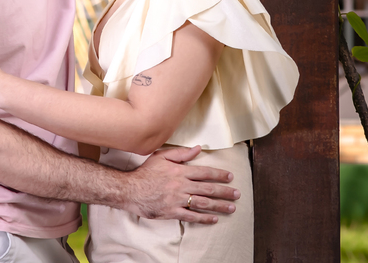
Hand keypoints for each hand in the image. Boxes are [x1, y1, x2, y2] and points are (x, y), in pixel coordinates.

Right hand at [122, 146, 239, 224]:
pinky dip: (204, 218)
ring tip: (231, 208)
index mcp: (180, 171)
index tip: (230, 177)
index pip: (205, 172)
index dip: (219, 174)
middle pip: (208, 189)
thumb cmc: (146, 172)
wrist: (131, 189)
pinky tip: (214, 219)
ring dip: (219, 206)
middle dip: (225, 192)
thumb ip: (181, 153)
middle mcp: (182, 185)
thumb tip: (197, 148)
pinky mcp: (172, 211)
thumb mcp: (162, 156)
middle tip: (237, 194)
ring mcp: (177, 199)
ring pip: (203, 203)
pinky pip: (191, 216)